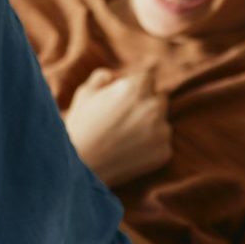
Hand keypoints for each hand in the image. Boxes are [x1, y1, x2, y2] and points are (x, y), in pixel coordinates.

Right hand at [66, 66, 172, 185]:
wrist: (80, 168)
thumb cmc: (80, 128)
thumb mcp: (85, 94)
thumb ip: (103, 77)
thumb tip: (114, 76)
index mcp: (136, 87)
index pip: (148, 78)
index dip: (136, 88)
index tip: (126, 100)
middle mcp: (153, 107)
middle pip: (160, 99)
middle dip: (147, 105)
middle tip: (126, 120)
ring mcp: (162, 131)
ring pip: (163, 122)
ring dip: (152, 126)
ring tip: (126, 138)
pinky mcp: (165, 152)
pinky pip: (162, 144)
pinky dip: (151, 147)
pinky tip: (130, 152)